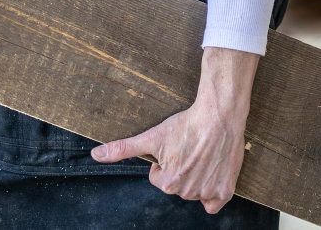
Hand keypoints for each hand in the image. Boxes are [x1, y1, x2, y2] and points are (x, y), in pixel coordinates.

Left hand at [90, 46, 259, 213]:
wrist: (219, 116)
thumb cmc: (186, 124)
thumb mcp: (152, 136)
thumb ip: (122, 149)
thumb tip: (95, 155)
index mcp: (167, 183)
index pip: (159, 179)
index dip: (164, 162)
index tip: (174, 148)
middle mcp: (187, 192)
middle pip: (177, 186)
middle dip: (180, 170)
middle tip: (188, 150)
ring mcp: (207, 192)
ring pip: (195, 192)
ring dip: (196, 178)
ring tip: (201, 155)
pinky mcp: (225, 191)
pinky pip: (213, 203)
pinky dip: (212, 193)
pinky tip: (210, 173)